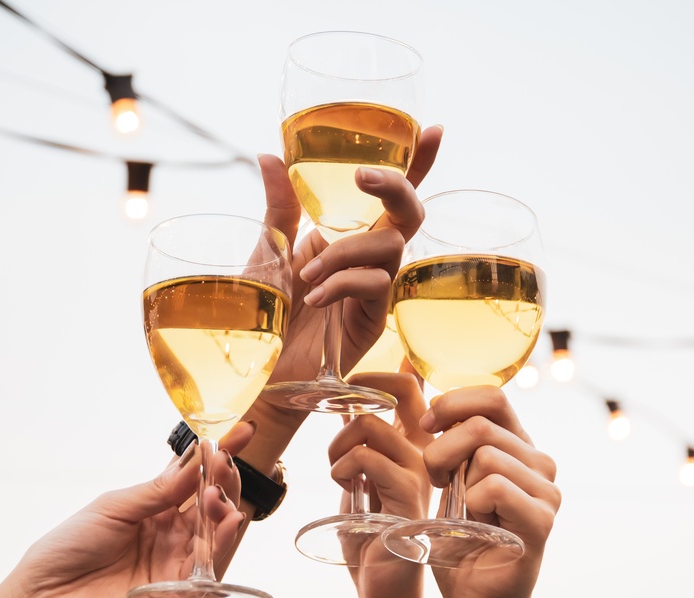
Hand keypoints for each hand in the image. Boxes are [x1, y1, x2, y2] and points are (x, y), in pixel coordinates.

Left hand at [0, 422, 255, 597]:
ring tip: (218, 492)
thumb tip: (196, 459)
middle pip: (213, 504)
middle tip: (224, 462)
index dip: (220, 455)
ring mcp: (176, 561)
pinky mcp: (176, 591)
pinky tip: (227, 522)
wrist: (42, 594)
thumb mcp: (113, 507)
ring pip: (216, 534)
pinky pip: (208, 569)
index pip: (197, 477)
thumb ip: (158, 489)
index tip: (242, 432)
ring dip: (224, 509)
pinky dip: (222, 543)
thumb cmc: (68, 548)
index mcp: (158, 509)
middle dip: (224, 481)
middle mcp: (173, 534)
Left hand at [257, 125, 442, 385]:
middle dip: (397, 186)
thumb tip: (269, 154)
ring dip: (346, 251)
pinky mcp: (373, 320)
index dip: (417, 163)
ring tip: (306, 273)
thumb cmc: (264, 313)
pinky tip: (316, 297)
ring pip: (390, 247)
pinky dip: (344, 283)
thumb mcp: (267, 251)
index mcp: (343, 233)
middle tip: (364, 177)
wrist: (259, 371)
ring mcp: (373, 288)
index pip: (387, 194)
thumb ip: (279, 208)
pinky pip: (376, 285)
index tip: (434, 130)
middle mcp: (366, 256)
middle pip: (408, 212)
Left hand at [328, 373, 432, 597]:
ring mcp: (423, 470)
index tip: (353, 386)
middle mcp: (427, 451)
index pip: (412, 387)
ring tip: (339, 471)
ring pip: (373, 425)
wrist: (382, 582)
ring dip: (340, 445)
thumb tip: (350, 405)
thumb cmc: (370, 532)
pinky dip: (342, 466)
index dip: (381, 375)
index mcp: (417, 444)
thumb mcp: (362, 477)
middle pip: (401, 392)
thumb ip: (363, 443)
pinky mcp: (409, 493)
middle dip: (357, 402)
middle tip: (338, 435)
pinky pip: (367, 458)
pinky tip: (345, 485)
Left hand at [419, 387, 560, 597]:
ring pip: (486, 454)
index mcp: (519, 446)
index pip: (493, 397)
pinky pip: (495, 487)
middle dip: (442, 450)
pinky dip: (473, 504)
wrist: (475, 597)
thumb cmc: (460, 538)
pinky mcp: (541, 519)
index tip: (427, 424)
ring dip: (458, 483)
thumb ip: (452, 442)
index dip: (453, 402)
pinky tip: (476, 523)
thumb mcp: (452, 479)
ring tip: (461, 509)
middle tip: (436, 480)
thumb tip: (427, 401)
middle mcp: (539, 462)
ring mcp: (546, 490)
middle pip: (482, 424)